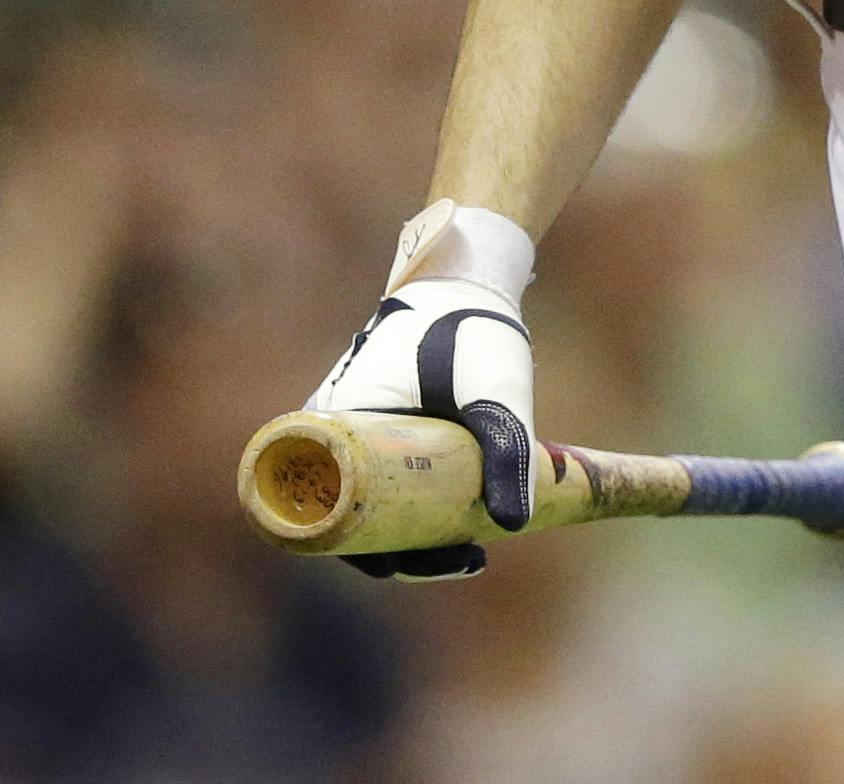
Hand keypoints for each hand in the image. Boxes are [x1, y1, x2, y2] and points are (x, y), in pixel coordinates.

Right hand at [306, 198, 539, 578]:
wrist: (466, 279)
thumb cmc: (469, 328)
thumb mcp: (491, 390)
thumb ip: (505, 449)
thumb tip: (510, 525)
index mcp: (335, 426)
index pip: (334, 515)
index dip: (371, 554)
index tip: (419, 565)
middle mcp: (334, 434)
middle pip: (357, 518)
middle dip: (406, 551)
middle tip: (468, 560)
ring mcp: (357, 434)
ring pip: (376, 503)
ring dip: (415, 535)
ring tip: (472, 553)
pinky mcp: (384, 431)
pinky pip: (390, 482)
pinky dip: (419, 509)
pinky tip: (462, 527)